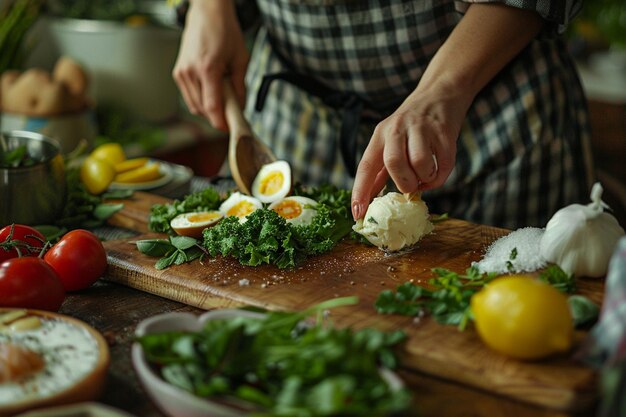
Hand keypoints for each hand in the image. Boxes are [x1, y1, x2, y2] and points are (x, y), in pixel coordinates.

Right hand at [172, 0, 248, 130]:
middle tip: (232, 116)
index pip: (212, 107)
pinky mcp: (178, 73)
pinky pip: (189, 97)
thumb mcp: (241, 58)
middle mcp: (190, 72)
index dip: (221, 122)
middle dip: (217, 117)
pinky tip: (212, 94)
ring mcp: (181, 73)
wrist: (206, 13)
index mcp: (207, 69)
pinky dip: (201, 101)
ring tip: (223, 101)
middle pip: (202, 110)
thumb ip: (240, 86)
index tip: (230, 129)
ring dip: (209, 110)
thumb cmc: (224, 31)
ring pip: (194, 106)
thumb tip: (240, 107)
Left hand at [351, 83, 471, 219]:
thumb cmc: (409, 127)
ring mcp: (421, 129)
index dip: (360, 192)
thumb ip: (380, 170)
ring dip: (424, 179)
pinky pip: (443, 164)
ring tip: (425, 176)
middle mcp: (397, 129)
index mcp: (379, 135)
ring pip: (420, 164)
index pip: (365, 166)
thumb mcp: (388, 141)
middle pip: (393, 163)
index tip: (357, 214)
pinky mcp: (444, 132)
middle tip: (410, 188)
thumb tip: (367, 200)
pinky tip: (437, 172)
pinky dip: (440, 176)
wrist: (439, 95)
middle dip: (403, 183)